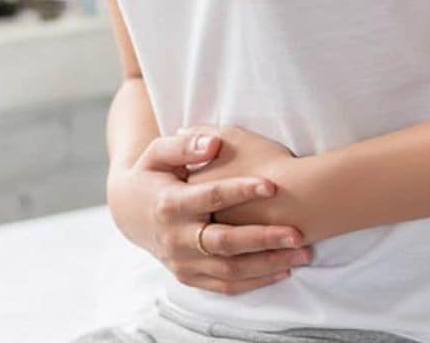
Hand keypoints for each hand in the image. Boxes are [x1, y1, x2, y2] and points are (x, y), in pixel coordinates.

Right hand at [106, 131, 312, 295]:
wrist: (128, 212)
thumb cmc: (151, 175)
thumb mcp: (158, 152)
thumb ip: (185, 146)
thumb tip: (213, 142)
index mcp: (169, 204)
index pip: (210, 197)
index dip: (241, 190)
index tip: (272, 184)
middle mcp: (175, 238)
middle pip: (224, 242)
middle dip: (263, 238)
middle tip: (297, 232)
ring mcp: (181, 262)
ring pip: (229, 271)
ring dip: (267, 264)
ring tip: (301, 253)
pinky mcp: (188, 277)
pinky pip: (224, 287)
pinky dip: (254, 282)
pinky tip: (283, 270)